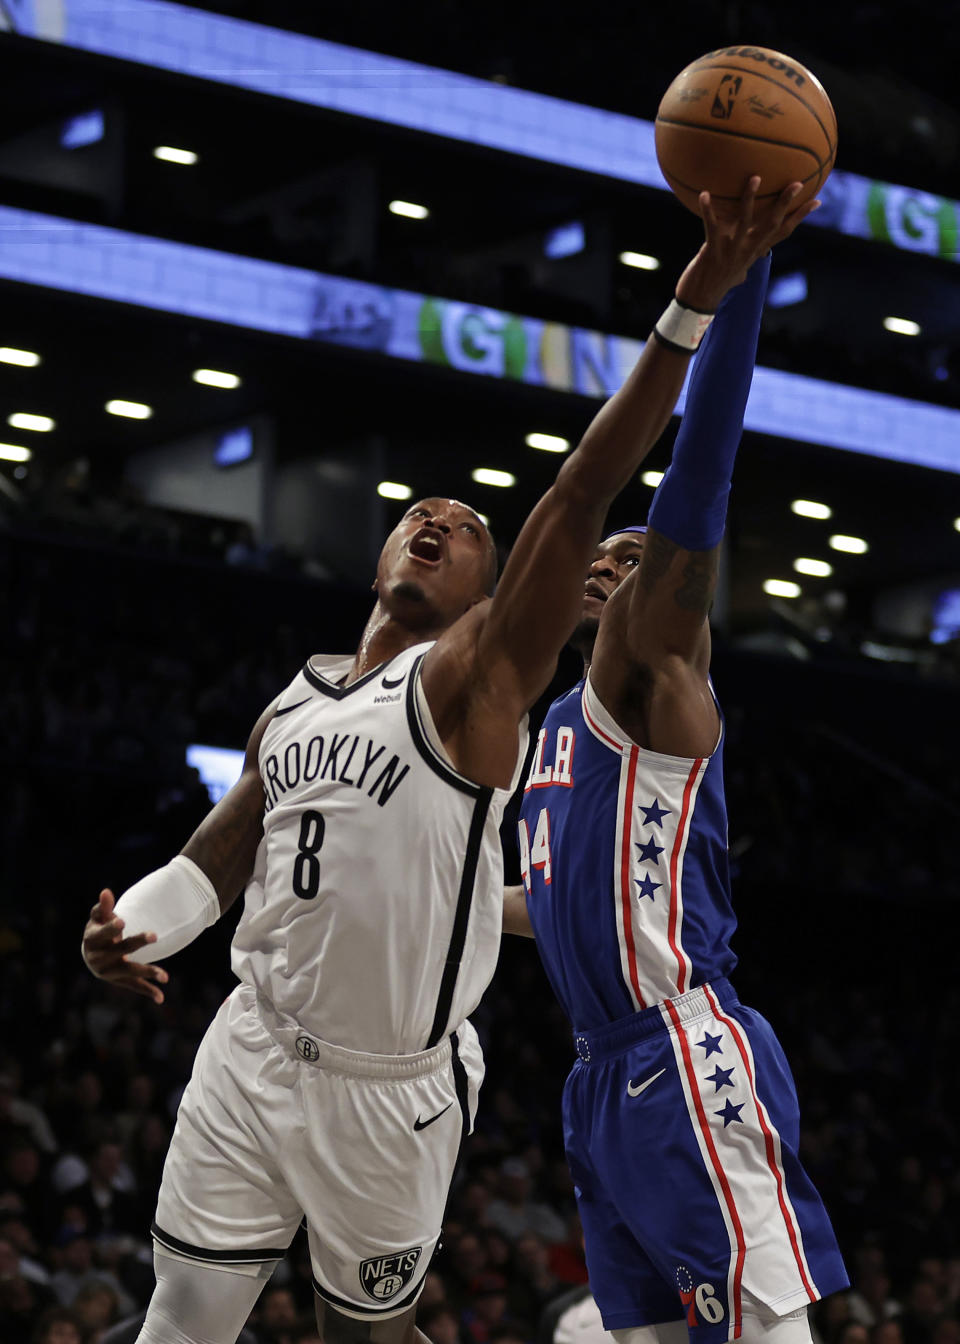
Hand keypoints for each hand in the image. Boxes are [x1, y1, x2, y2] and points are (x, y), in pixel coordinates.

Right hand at [81, 889, 167, 1003]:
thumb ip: (103, 907)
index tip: (123, 921)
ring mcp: (109, 971)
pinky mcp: (119, 980)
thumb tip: (106, 892)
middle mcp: (99, 958)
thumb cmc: (98, 930)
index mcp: (92, 940)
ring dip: (147, 971)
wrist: (92, 954)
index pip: (103, 933)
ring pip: (129, 971)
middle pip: (120, 950)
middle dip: (137, 943)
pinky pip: (134, 986)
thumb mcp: (98, 919)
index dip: (112, 928)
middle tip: (155, 935)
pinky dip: (148, 991)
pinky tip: (161, 998)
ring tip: (165, 976)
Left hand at [675, 176, 819, 310]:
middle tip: (797, 183)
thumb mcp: (737, 270)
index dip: (800, 217)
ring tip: (755, 178)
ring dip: (750, 198)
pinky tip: (705, 194)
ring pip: (744, 220)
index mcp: (755, 251)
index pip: (783, 232)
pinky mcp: (713, 251)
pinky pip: (711, 226)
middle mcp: (747, 250)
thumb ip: (745, 259)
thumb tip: (750, 259)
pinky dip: (708, 210)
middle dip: (785, 203)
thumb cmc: (717, 282)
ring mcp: (731, 250)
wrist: (700, 299)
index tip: (816, 200)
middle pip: (771, 224)